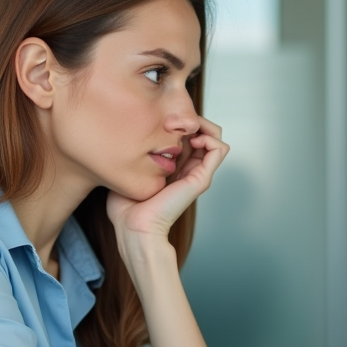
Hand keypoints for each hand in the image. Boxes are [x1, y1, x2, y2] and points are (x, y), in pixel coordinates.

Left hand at [106, 116, 228, 241]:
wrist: (134, 227)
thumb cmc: (127, 208)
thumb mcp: (128, 173)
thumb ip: (133, 158)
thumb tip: (126, 140)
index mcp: (174, 169)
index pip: (187, 138)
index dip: (180, 123)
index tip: (163, 120)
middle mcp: (188, 170)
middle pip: (204, 134)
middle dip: (194, 119)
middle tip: (176, 119)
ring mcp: (197, 174)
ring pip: (216, 138)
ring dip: (204, 126)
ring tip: (187, 128)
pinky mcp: (201, 178)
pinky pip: (220, 149)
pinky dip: (210, 137)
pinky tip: (192, 138)